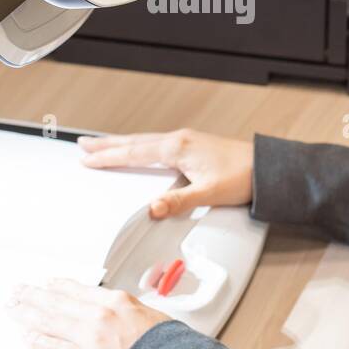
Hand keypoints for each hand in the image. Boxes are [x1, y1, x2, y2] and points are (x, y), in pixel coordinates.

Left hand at [5, 278, 169, 348]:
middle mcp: (99, 315)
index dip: (59, 286)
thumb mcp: (148, 314)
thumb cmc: (164, 346)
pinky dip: (37, 341)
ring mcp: (89, 337)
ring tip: (15, 309)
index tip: (49, 284)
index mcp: (116, 301)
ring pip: (50, 321)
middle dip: (35, 296)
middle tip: (20, 292)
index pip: (78, 289)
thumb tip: (116, 311)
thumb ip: (125, 311)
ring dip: (28, 314)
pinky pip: (53, 347)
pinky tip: (27, 336)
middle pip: (58, 301)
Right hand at [78, 128, 253, 217]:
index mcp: (178, 148)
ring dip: (121, 143)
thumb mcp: (208, 193)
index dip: (109, 157)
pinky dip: (139, 145)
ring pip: (144, 141)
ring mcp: (185, 141)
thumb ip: (179, 202)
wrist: (265, 167)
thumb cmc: (242, 176)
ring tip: (102, 144)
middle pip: (134, 142)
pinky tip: (138, 148)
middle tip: (83, 144)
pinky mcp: (192, 145)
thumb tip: (153, 208)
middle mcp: (179, 140)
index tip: (88, 159)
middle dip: (107, 144)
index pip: (134, 153)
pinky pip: (155, 143)